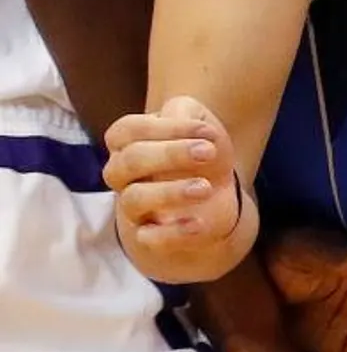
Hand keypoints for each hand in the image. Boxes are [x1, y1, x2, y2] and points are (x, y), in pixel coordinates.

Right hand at [104, 95, 243, 252]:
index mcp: (128, 143)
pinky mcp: (150, 237)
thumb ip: (184, 113)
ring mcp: (133, 208)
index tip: (207, 132)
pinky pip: (148, 238)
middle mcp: (123, 175)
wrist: (218, 198)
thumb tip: (180, 122)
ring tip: (206, 188)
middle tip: (209, 152)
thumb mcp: (198, 124)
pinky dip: (173, 232)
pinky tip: (198, 224)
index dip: (165, 127)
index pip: (126, 130)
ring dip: (171, 191)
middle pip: (128, 161)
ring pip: (134, 199)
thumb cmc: (200, 154)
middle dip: (170, 154)